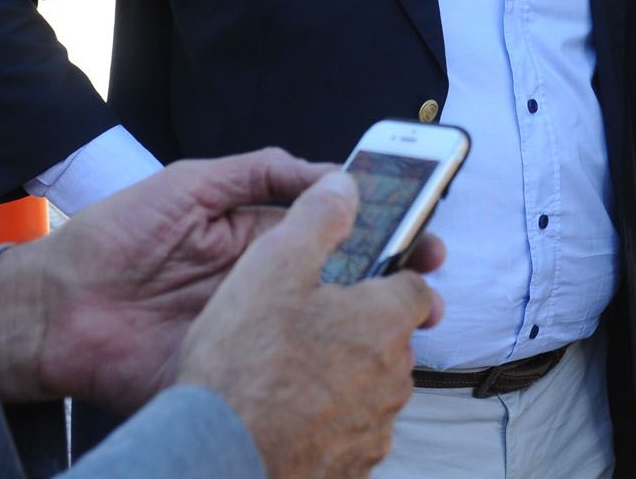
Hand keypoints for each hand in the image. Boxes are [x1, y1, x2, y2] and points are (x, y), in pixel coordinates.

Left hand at [0, 147, 437, 414]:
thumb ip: (260, 172)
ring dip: (366, 333)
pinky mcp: (227, 377)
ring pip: (322, 337)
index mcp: (259, 240)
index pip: (335, 233)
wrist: (51, 309)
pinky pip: (281, 382)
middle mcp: (263, 288)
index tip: (422, 229)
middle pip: (341, 287)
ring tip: (404, 327)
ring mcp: (249, 335)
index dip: (380, 231)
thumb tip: (332, 173)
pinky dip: (319, 381)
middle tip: (429, 283)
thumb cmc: (113, 236)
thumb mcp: (191, 184)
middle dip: (392, 284)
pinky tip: (350, 372)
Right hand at [176, 171, 444, 478]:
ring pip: (372, 389)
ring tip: (289, 373)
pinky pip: (349, 433)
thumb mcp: (273, 265)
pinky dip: (326, 422)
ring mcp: (373, 428)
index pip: (416, 288)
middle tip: (310, 326)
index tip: (371, 278)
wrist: (218, 459)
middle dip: (362, 330)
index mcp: (384, 321)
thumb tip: (344, 185)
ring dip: (344, 378)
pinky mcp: (351, 469)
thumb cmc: (244, 365)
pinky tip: (286, 415)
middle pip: (392, 341)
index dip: (391, 277)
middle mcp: (392, 378)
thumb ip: (317, 217)